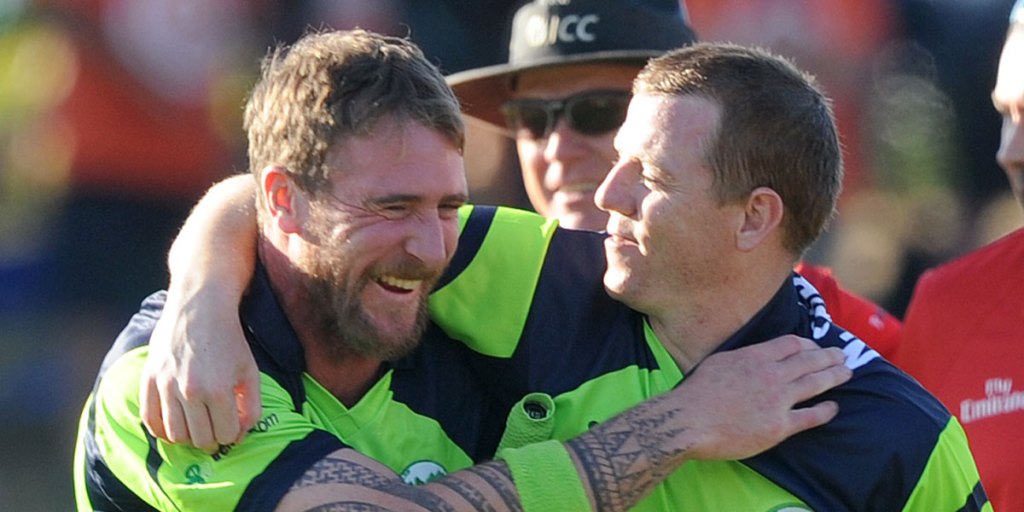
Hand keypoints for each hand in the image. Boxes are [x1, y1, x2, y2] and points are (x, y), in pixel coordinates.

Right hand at [139, 287, 260, 451]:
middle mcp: (190, 390)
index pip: (225, 435)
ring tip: (197, 426)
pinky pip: (149, 420)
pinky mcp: (149, 379)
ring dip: (188, 437)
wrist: (200, 307)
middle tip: (215, 428)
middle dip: (212, 439)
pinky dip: (161, 430)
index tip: (232, 425)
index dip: (232, 435)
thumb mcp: (251, 372)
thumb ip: (252, 407)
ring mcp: (166, 385)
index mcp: (218, 389)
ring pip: (174, 435)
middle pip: (200, 439)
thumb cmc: (229, 340)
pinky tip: (174, 424)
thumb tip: (241, 434)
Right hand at [679, 335, 850, 460]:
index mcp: (756, 357)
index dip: (809, 345)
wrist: (690, 420)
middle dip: (830, 356)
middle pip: (810, 360)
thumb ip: (743, 357)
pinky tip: (834, 407)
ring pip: (816, 383)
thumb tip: (755, 356)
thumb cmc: (697, 392)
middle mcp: (772, 374)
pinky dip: (826, 410)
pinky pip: (811, 416)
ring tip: (847, 373)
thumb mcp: (720, 361)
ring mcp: (778, 400)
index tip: (816, 348)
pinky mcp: (780, 426)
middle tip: (842, 355)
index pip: (793, 344)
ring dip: (835, 376)